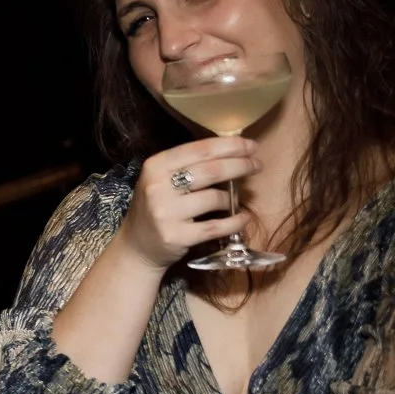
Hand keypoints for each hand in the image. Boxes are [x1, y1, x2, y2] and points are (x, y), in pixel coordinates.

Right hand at [121, 137, 261, 269]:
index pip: (201, 149)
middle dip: (241, 165)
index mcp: (156, 165)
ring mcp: (166, 213)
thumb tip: (234, 150)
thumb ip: (189, 164)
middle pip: (212, 170)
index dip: (231, 146)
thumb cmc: (157, 207)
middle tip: (257, 165)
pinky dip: (235, 222)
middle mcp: (158, 187)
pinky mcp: (176, 236)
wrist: (136, 247)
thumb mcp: (162, 179)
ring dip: (233, 198)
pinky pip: (215, 226)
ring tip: (236, 199)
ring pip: (215, 198)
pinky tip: (243, 218)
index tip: (252, 146)